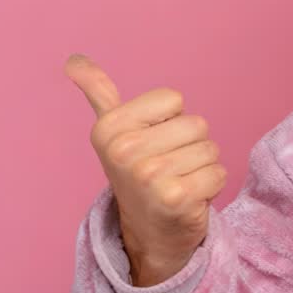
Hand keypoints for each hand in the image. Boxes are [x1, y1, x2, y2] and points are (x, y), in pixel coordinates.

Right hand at [65, 53, 226, 285]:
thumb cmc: (138, 173)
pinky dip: (211, 186)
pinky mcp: (176, 198)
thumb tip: (73, 60)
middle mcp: (124, 151)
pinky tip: (189, 199)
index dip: (171, 120)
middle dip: (190, 145)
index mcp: (109, 128)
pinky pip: (219, 173)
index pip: (174, 99)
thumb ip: (99, 93)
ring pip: (211, 149)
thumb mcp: (114, 132)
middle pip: (197, 124)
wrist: (148, 232)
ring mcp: (149, 176)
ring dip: (202, 167)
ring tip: (178, 182)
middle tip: (168, 168)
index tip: (152, 143)